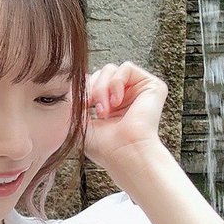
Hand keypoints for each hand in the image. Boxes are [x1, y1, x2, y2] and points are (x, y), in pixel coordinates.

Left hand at [82, 61, 166, 176]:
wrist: (124, 155)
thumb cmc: (105, 147)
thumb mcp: (80, 120)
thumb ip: (74, 100)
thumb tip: (71, 83)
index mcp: (110, 105)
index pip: (93, 81)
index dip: (84, 89)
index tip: (81, 107)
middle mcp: (126, 97)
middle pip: (101, 73)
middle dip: (93, 89)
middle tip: (95, 111)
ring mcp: (139, 91)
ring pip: (111, 69)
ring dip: (103, 88)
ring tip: (106, 110)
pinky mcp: (152, 87)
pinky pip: (127, 67)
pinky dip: (116, 82)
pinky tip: (117, 101)